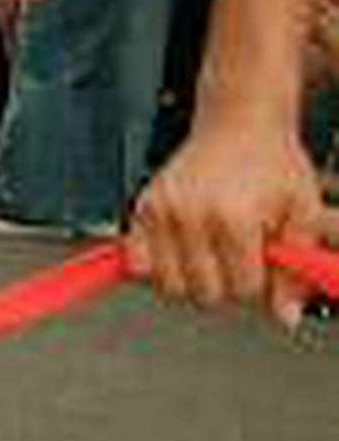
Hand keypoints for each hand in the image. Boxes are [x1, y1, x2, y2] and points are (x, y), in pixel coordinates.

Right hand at [128, 116, 328, 326]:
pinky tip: (180, 253)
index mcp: (234, 219)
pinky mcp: (142, 208)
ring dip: (192, 280)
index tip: (264, 262)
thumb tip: (285, 318)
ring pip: (170, 286)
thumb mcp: (303, 212)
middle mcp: (191, 216)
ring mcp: (162, 212)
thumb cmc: (273, 164)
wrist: (239, 123)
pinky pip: (137, 263)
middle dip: (227, 286)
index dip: (261, 284)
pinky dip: (155, 267)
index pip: (244, 289)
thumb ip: (295, 269)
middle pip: (204, 294)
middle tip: (238, 259)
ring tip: (211, 256)